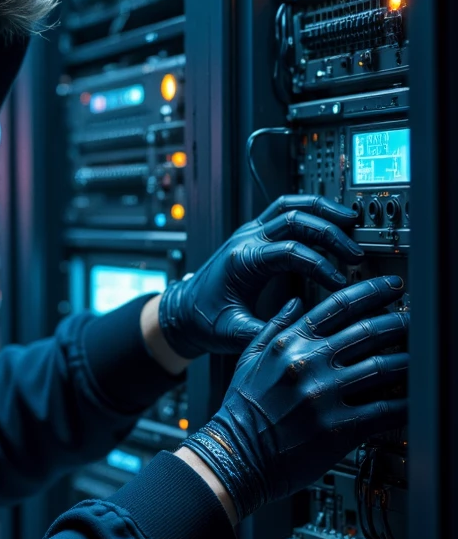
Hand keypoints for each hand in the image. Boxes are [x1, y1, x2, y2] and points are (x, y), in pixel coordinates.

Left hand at [157, 195, 363, 359]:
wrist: (183, 311)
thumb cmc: (204, 320)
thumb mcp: (232, 333)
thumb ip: (264, 333)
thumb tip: (300, 333)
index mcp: (242, 261)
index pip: (291, 251)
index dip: (321, 265)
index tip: (341, 283)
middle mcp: (246, 239)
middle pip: (295, 219)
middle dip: (330, 233)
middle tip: (355, 251)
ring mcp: (250, 233)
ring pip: (290, 205)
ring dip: (322, 209)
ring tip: (351, 220)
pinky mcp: (255, 234)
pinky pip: (285, 209)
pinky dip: (310, 209)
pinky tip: (329, 218)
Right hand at [183, 276, 407, 521]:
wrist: (233, 458)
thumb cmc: (239, 413)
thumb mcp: (248, 359)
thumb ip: (273, 327)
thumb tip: (295, 302)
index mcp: (289, 343)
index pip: (340, 305)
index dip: (373, 291)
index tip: (393, 287)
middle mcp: (309, 364)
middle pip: (370, 331)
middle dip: (401, 323)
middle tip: (416, 320)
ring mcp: (325, 396)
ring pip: (383, 368)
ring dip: (409, 361)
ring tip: (423, 358)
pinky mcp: (338, 428)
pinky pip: (384, 410)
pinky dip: (406, 403)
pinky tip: (417, 399)